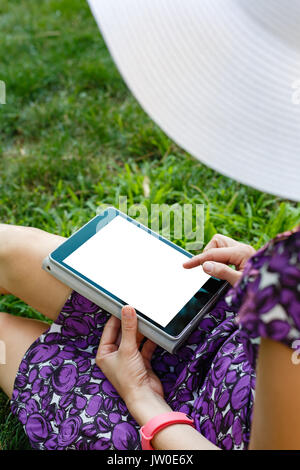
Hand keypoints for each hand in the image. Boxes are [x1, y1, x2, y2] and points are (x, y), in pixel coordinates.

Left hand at [96, 306, 165, 422]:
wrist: (145, 398)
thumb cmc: (129, 379)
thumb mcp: (127, 349)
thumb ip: (128, 328)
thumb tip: (127, 309)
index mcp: (104, 353)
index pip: (110, 329)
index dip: (117, 317)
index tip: (124, 305)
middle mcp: (115, 356)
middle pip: (123, 334)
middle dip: (131, 324)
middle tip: (137, 310)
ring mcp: (128, 359)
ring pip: (134, 340)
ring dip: (141, 332)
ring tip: (147, 319)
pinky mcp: (141, 362)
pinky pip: (144, 347)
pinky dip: (149, 341)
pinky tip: (155, 333)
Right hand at [183, 233, 254, 285]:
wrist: (273, 288)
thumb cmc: (258, 285)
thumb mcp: (239, 282)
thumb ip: (222, 272)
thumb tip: (205, 265)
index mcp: (241, 252)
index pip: (213, 253)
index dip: (198, 260)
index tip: (185, 265)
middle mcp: (242, 247)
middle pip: (216, 242)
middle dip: (209, 253)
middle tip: (210, 269)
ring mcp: (242, 249)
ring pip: (219, 244)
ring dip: (214, 255)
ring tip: (219, 270)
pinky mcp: (241, 253)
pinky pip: (224, 251)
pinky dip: (220, 258)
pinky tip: (224, 269)